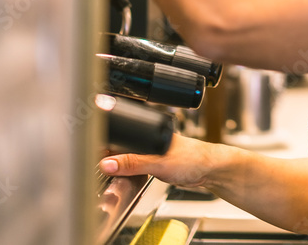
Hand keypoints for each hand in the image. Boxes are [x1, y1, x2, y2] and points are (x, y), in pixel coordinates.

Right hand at [100, 133, 223, 191]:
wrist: (211, 171)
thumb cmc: (193, 159)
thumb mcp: (158, 163)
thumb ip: (133, 164)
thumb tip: (108, 163)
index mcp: (150, 129)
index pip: (122, 134)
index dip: (106, 144)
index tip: (95, 156)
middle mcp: (151, 138)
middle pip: (122, 146)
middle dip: (111, 157)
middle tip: (104, 168)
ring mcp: (153, 151)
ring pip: (128, 157)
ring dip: (121, 166)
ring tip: (117, 172)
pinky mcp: (157, 163)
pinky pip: (136, 166)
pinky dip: (130, 172)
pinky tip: (129, 177)